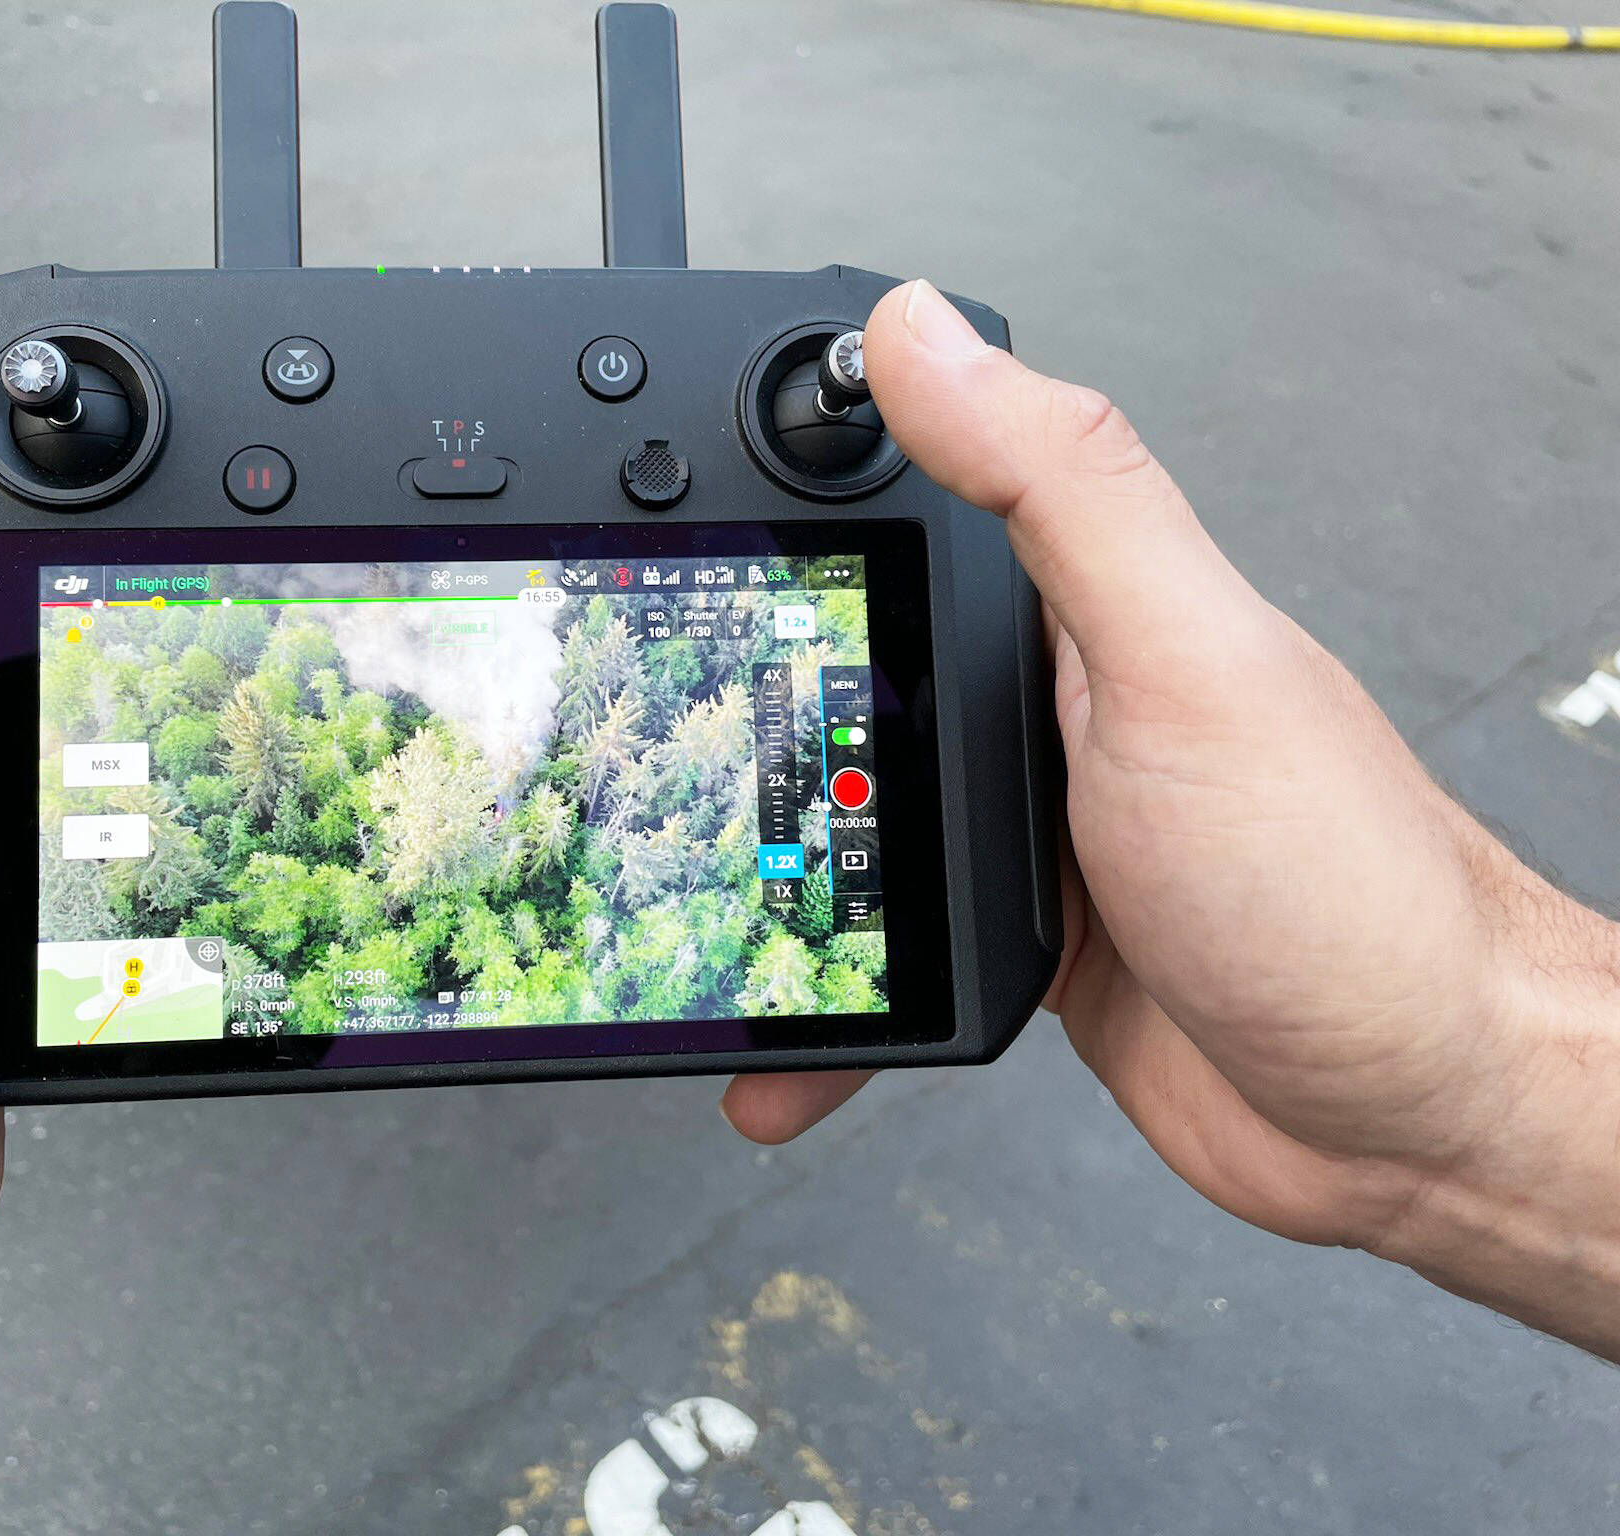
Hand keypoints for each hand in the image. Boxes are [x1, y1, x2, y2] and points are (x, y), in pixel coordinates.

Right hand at [722, 280, 1619, 1353]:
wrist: (1412, 1108)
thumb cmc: (1339, 886)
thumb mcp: (1180, 661)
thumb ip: (1058, 491)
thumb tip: (921, 330)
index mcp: (1073, 610)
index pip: (902, 500)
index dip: (779, 486)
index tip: (656, 503)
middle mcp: (1044, 706)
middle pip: (840, 673)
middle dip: (729, 712)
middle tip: (621, 747)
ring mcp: (1029, 827)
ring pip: (843, 823)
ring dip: (757, 874)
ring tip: (674, 909)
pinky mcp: (1020, 936)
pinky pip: (879, 949)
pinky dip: (819, 1009)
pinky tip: (775, 1053)